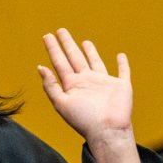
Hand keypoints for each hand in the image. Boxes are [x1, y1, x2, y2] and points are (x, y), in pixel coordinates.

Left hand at [36, 29, 136, 162]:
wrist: (107, 131)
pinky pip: (123, 71)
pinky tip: (120, 56)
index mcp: (72, 85)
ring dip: (90, 52)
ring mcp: (104, 83)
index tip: (47, 36)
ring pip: (95, 62)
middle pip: (74, 58)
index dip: (53, 49)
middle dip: (67, 45)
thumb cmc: (84, 120)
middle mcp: (87, 81)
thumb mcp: (62, 103)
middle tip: (60, 31)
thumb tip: (40, 67)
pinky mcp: (121, 86)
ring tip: (84, 42)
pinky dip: (123, 64)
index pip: (60, 62)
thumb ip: (51, 86)